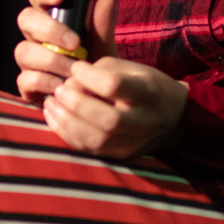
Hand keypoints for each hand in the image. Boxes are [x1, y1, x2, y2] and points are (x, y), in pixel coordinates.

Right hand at [14, 0, 111, 102]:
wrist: (97, 102)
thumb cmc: (96, 68)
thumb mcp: (104, 48)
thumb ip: (103, 26)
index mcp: (52, 19)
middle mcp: (35, 36)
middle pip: (26, 19)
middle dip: (49, 29)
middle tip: (75, 43)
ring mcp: (29, 61)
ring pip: (24, 50)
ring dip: (50, 59)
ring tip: (74, 70)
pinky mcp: (27, 85)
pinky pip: (25, 79)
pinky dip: (44, 81)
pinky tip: (62, 86)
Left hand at [45, 55, 188, 159]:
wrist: (172, 119)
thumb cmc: (145, 86)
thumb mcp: (130, 68)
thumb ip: (99, 71)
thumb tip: (70, 82)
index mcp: (147, 93)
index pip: (114, 86)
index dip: (88, 76)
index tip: (76, 67)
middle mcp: (142, 122)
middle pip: (106, 119)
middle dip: (75, 103)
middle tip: (59, 89)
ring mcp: (131, 143)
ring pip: (95, 139)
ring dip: (65, 120)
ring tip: (51, 102)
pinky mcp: (118, 155)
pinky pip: (87, 148)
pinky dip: (65, 133)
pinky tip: (55, 117)